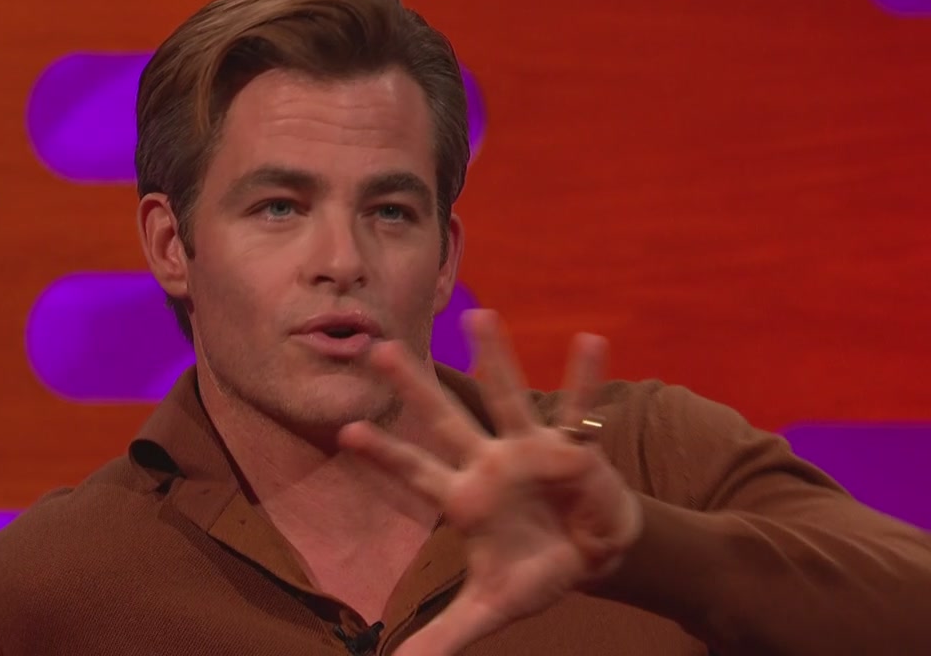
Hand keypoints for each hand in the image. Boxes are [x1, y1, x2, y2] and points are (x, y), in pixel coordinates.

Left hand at [337, 309, 641, 655]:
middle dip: (413, 390)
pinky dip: (586, 379)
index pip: (414, 474)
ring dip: (495, 359)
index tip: (346, 431)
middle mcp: (489, 465)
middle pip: (444, 421)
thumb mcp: (490, 609)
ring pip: (507, 399)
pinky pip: (581, 411)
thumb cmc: (533, 571)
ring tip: (479, 314)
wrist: (590, 557)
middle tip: (376, 348)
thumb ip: (445, 636)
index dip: (384, 457)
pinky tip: (590, 340)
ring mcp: (529, 452)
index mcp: (463, 499)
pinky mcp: (573, 451)